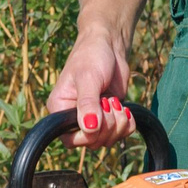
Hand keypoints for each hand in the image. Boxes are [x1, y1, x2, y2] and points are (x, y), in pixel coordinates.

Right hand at [45, 31, 136, 147]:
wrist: (109, 45)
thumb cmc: (91, 56)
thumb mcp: (88, 78)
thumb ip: (88, 104)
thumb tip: (89, 128)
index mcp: (60, 110)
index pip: (71, 139)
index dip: (88, 135)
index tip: (99, 115)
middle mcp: (74, 117)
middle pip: (92, 142)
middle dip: (107, 127)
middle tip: (110, 102)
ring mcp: (94, 118)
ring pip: (107, 140)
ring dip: (118, 125)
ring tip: (116, 102)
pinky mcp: (109, 116)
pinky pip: (120, 133)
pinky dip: (127, 124)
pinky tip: (126, 109)